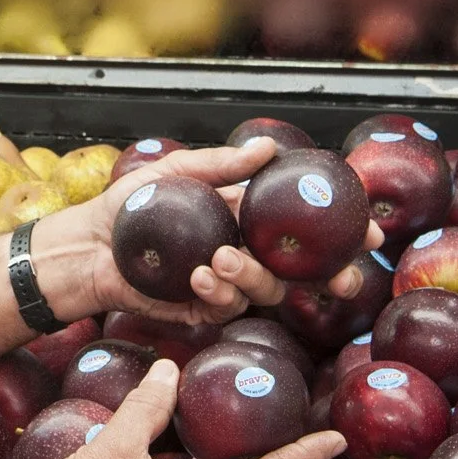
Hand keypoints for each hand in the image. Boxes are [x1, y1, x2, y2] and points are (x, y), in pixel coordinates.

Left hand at [30, 138, 383, 325]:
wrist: (88, 243)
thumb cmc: (129, 205)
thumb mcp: (174, 173)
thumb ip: (220, 165)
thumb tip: (267, 148)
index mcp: (248, 218)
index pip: (306, 226)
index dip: (344, 232)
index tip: (370, 232)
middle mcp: (247, 253)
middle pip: (306, 272)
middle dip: (333, 278)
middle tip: (342, 278)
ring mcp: (227, 284)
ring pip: (267, 291)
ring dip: (253, 276)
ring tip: (219, 258)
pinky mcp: (202, 310)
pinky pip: (226, 307)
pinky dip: (216, 292)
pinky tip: (195, 277)